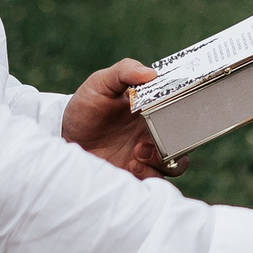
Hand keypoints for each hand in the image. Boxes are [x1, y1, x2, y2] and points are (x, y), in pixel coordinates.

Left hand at [61, 60, 174, 179]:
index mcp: (154, 109)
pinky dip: (149, 175)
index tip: (178, 112)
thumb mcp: (101, 83)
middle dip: (180, 144)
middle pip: (186, 142)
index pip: (182, 111)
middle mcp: (156, 133)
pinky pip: (155, 180)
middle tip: (155, 138)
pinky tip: (131, 166)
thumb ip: (124, 71)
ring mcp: (147, 155)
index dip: (188, 113)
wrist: (64, 138)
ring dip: (164, 161)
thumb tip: (151, 73)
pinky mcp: (136, 173)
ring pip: (175, 164)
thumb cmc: (86, 107)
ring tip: (138, 154)